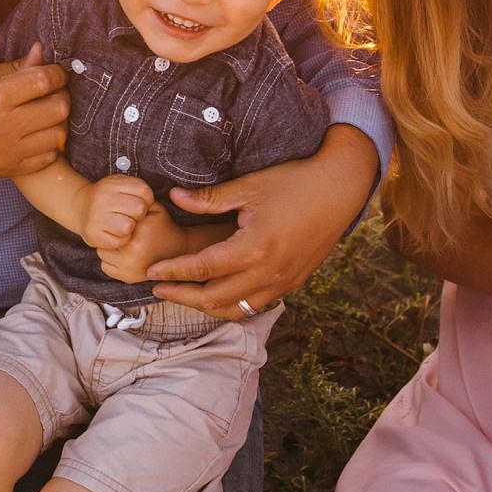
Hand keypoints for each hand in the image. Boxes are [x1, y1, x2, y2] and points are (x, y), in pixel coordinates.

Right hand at [0, 43, 69, 179]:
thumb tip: (41, 53)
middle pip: (59, 107)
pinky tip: (37, 134)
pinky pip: (50, 156)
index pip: (43, 80)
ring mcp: (9, 151)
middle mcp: (4, 126)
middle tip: (53, 91)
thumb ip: (13, 67)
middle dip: (62, 94)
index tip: (56, 71)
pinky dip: (50, 143)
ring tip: (45, 113)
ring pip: (59, 134)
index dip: (57, 72)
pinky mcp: (11, 169)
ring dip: (59, 120)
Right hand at [81, 176, 154, 251]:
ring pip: (128, 227)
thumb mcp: (120, 184)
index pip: (144, 191)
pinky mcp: (92, 234)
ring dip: (129, 230)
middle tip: (131, 216)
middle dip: (139, 215)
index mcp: (112, 184)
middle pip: (139, 209)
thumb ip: (136, 189)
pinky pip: (118, 242)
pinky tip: (114, 234)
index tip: (138, 203)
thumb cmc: (108, 197)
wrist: (79, 206)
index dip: (147, 200)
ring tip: (122, 225)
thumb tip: (152, 206)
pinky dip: (120, 241)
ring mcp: (96, 216)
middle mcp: (103, 198)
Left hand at [97, 203, 183, 282]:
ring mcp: (130, 270)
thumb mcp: (155, 209)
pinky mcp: (128, 279)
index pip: (111, 227)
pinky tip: (124, 256)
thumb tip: (119, 199)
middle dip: (111, 237)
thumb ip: (138, 202)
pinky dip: (112, 263)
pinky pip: (106, 268)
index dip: (114, 224)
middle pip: (104, 242)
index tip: (122, 223)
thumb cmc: (164, 227)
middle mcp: (132, 255)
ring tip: (124, 245)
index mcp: (138, 236)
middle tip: (123, 235)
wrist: (179, 251)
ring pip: (103, 256)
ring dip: (110, 250)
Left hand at [148, 125, 376, 319]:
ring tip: (185, 294)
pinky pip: (255, 305)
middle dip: (182, 296)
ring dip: (206, 306)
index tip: (151, 272)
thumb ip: (209, 199)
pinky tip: (219, 293)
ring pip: (236, 309)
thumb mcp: (249, 187)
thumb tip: (174, 196)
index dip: (174, 272)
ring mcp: (283, 282)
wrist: (340, 189)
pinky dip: (232, 304)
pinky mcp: (293, 283)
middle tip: (158, 288)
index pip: (203, 269)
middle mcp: (268, 273)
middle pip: (214, 298)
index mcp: (254, 248)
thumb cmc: (294, 182)